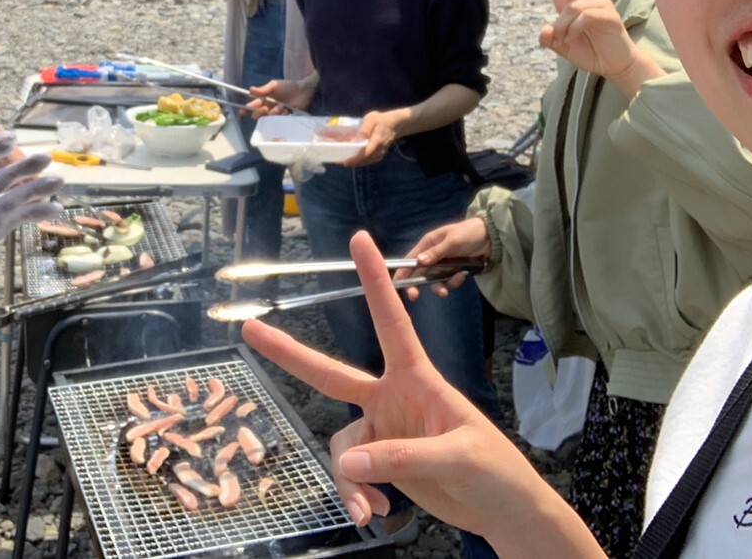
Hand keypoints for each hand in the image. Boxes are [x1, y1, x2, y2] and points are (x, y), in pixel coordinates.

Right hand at [243, 232, 590, 550]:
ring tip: (369, 507)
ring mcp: (384, 431)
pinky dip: (356, 493)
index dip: (375, 280)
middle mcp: (392, 399)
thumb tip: (350, 462)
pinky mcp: (380, 462)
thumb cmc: (494, 471)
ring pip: (341, 445)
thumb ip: (403, 459)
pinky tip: (374, 511)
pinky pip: (350, 472)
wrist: (502, 511)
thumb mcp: (457, 458)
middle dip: (290, 353)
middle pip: (331, 373)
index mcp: (418, 379)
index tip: (359, 239)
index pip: (392, 321)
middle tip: (250, 329)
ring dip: (348, 478)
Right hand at [246, 77, 312, 117]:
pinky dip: (282, 116)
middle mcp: (268, 108)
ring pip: (268, 118)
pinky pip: (279, 121)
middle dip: (259, 112)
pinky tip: (287, 110)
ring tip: (281, 106)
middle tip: (265, 108)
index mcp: (264, 100)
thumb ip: (263, 89)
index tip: (241, 112)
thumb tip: (250, 90)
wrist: (304, 90)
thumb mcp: (274, 85)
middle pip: (257, 115)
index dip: (246, 110)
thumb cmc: (288, 86)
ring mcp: (276, 114)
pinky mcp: (285, 118)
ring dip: (273, 113)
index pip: (252, 106)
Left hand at [344, 108, 404, 166]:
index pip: (366, 153)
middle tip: (338, 161)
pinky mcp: (379, 155)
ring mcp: (380, 154)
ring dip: (355, 162)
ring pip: (366, 162)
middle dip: (352, 162)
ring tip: (343, 160)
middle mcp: (380, 150)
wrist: (395, 124)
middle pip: (365, 160)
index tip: (345, 161)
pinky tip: (352, 158)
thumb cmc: (381, 120)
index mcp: (377, 141)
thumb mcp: (372, 118)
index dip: (356, 159)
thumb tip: (359, 136)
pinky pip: (368, 160)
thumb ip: (366, 127)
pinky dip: (360, 161)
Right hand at [395, 219, 489, 297]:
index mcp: (427, 244)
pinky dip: (454, 282)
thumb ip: (436, 252)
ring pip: (434, 280)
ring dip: (438, 287)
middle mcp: (432, 255)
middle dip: (417, 285)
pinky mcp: (453, 271)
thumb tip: (419, 262)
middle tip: (415, 296)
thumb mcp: (453, 240)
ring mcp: (442, 264)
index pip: (410, 259)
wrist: (490, 237)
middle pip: (419, 273)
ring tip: (445, 292)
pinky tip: (462, 275)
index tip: (397, 284)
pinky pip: (448, 281)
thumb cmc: (468, 233)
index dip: (402, 271)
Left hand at [527, 0, 640, 84]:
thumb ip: (550, 39)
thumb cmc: (590, 51)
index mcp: (570, 1)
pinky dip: (575, 29)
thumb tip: (546, 30)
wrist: (615, 65)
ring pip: (572, 7)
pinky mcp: (609, 14)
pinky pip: (584, 16)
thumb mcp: (563, 48)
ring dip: (564, 26)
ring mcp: (599, 4)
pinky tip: (576, 38)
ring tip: (567, 39)